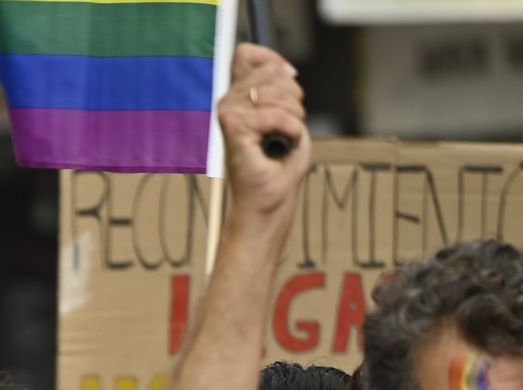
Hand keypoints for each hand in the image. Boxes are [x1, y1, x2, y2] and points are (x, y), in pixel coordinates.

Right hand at [218, 44, 311, 220]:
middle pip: (271, 71)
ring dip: (294, 116)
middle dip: (294, 96)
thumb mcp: (289, 118)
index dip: (274, 61)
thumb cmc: (279, 168)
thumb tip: (284, 68)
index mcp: (238, 97)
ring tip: (287, 136)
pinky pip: (275, 114)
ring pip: (275, 91)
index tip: (290, 80)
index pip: (248, 54)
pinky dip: (291, 130)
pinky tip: (284, 144)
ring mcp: (228, 115)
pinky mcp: (234, 130)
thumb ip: (283, 90)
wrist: (270, 202)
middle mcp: (228, 102)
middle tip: (291, 124)